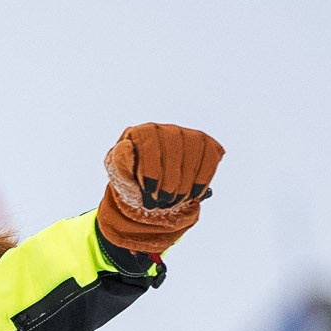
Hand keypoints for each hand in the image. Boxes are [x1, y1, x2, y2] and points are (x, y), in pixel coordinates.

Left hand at [97, 123, 224, 253]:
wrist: (150, 191)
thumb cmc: (132, 180)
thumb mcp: (119, 175)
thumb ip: (119, 162)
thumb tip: (126, 146)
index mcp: (142, 132)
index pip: (150, 141)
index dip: (151, 168)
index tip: (149, 191)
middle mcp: (166, 129)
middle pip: (174, 146)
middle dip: (170, 178)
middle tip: (162, 200)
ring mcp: (187, 135)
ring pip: (194, 149)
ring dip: (187, 180)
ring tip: (175, 200)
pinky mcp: (204, 144)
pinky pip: (211, 154)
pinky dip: (204, 176)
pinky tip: (194, 194)